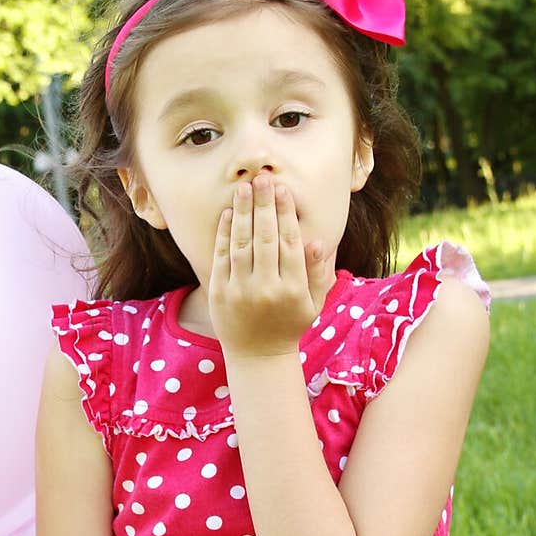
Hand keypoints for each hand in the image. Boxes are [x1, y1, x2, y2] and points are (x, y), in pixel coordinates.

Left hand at [208, 175, 336, 358]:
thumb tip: (316, 241)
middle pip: (265, 238)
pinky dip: (225, 234)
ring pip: (242, 244)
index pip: (290, 243)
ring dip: (243, 213)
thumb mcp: (313, 303)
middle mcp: (267, 288)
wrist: (257, 356)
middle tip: (263, 179)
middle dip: (264, 205)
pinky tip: (230, 214)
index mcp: (293, 289)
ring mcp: (240, 291)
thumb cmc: (290, 324)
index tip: (283, 190)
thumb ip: (316, 272)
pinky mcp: (219, 293)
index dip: (286, 214)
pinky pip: (222, 258)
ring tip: (244, 188)